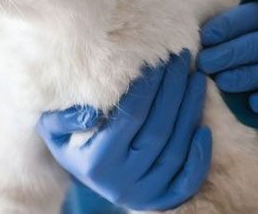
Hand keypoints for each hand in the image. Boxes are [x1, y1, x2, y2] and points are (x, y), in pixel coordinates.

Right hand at [36, 51, 211, 210]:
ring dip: (190, 111)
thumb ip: (62, 118)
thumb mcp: (53, 129)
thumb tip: (91, 113)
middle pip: (159, 129)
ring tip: (196, 79)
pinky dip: (199, 155)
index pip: (132, 116)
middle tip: (181, 58)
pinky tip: (204, 127)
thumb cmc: (72, 141)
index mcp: (96, 162)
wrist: (85, 174)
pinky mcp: (161, 199)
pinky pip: (187, 180)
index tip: (158, 58)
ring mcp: (144, 192)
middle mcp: (121, 181)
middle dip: (174, 90)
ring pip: (176, 149)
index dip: (149, 85)